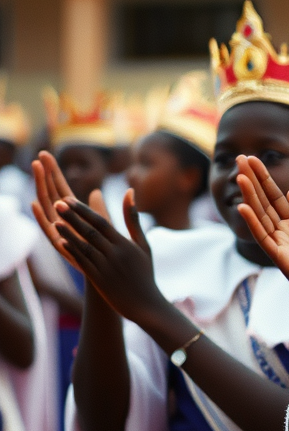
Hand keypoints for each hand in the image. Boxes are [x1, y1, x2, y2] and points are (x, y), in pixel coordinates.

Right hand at [31, 150, 112, 268]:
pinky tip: (34, 204)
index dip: (54, 172)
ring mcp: (60, 233)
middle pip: (51, 194)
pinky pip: (47, 231)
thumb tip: (97, 191)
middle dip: (45, 175)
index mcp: (74, 215)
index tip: (46, 154)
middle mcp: (63, 222)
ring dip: (41, 189)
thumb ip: (99, 209)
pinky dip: (40, 217)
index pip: (61, 189)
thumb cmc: (110, 252)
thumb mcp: (105, 227)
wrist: (111, 276)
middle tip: (40, 156)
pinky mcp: (61, 246)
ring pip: (47, 207)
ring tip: (37, 170)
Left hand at [52, 189, 165, 324]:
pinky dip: (72, 251)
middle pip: (90, 232)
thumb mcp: (144, 245)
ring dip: (68, 233)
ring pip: (84, 247)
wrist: (145, 304)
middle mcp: (115, 254)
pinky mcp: (99, 280)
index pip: (101, 222)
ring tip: (55, 220)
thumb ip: (133, 220)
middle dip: (73, 217)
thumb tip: (129, 192)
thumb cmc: (144, 273)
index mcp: (126, 244)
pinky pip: (83, 263)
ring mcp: (106, 267)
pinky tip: (60, 241)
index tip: (69, 199)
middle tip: (57, 202)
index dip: (84, 210)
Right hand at [235, 155, 288, 314]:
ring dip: (250, 196)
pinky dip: (253, 222)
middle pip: (265, 202)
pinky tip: (244, 207)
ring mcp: (279, 244)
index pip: (276, 197)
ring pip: (261, 216)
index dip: (265, 178)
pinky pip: (264, 238)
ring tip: (239, 176)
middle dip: (253, 180)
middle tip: (239, 158)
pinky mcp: (280, 258)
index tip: (252, 159)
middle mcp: (283, 232)